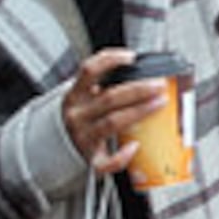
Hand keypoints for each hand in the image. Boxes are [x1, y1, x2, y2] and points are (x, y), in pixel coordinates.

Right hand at [62, 49, 166, 173]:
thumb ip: (106, 82)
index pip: (88, 70)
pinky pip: (105, 161)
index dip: (110, 60)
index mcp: (76, 95)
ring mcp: (83, 136)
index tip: (131, 57)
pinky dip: (120, 156)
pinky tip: (134, 147)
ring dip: (139, 111)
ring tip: (159, 103)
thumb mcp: (86, 95)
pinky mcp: (91, 157)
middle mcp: (78, 114)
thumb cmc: (84, 116)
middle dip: (139, 89)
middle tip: (160, 85)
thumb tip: (145, 69)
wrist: (59, 145)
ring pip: (112, 122)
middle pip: (110, 98)